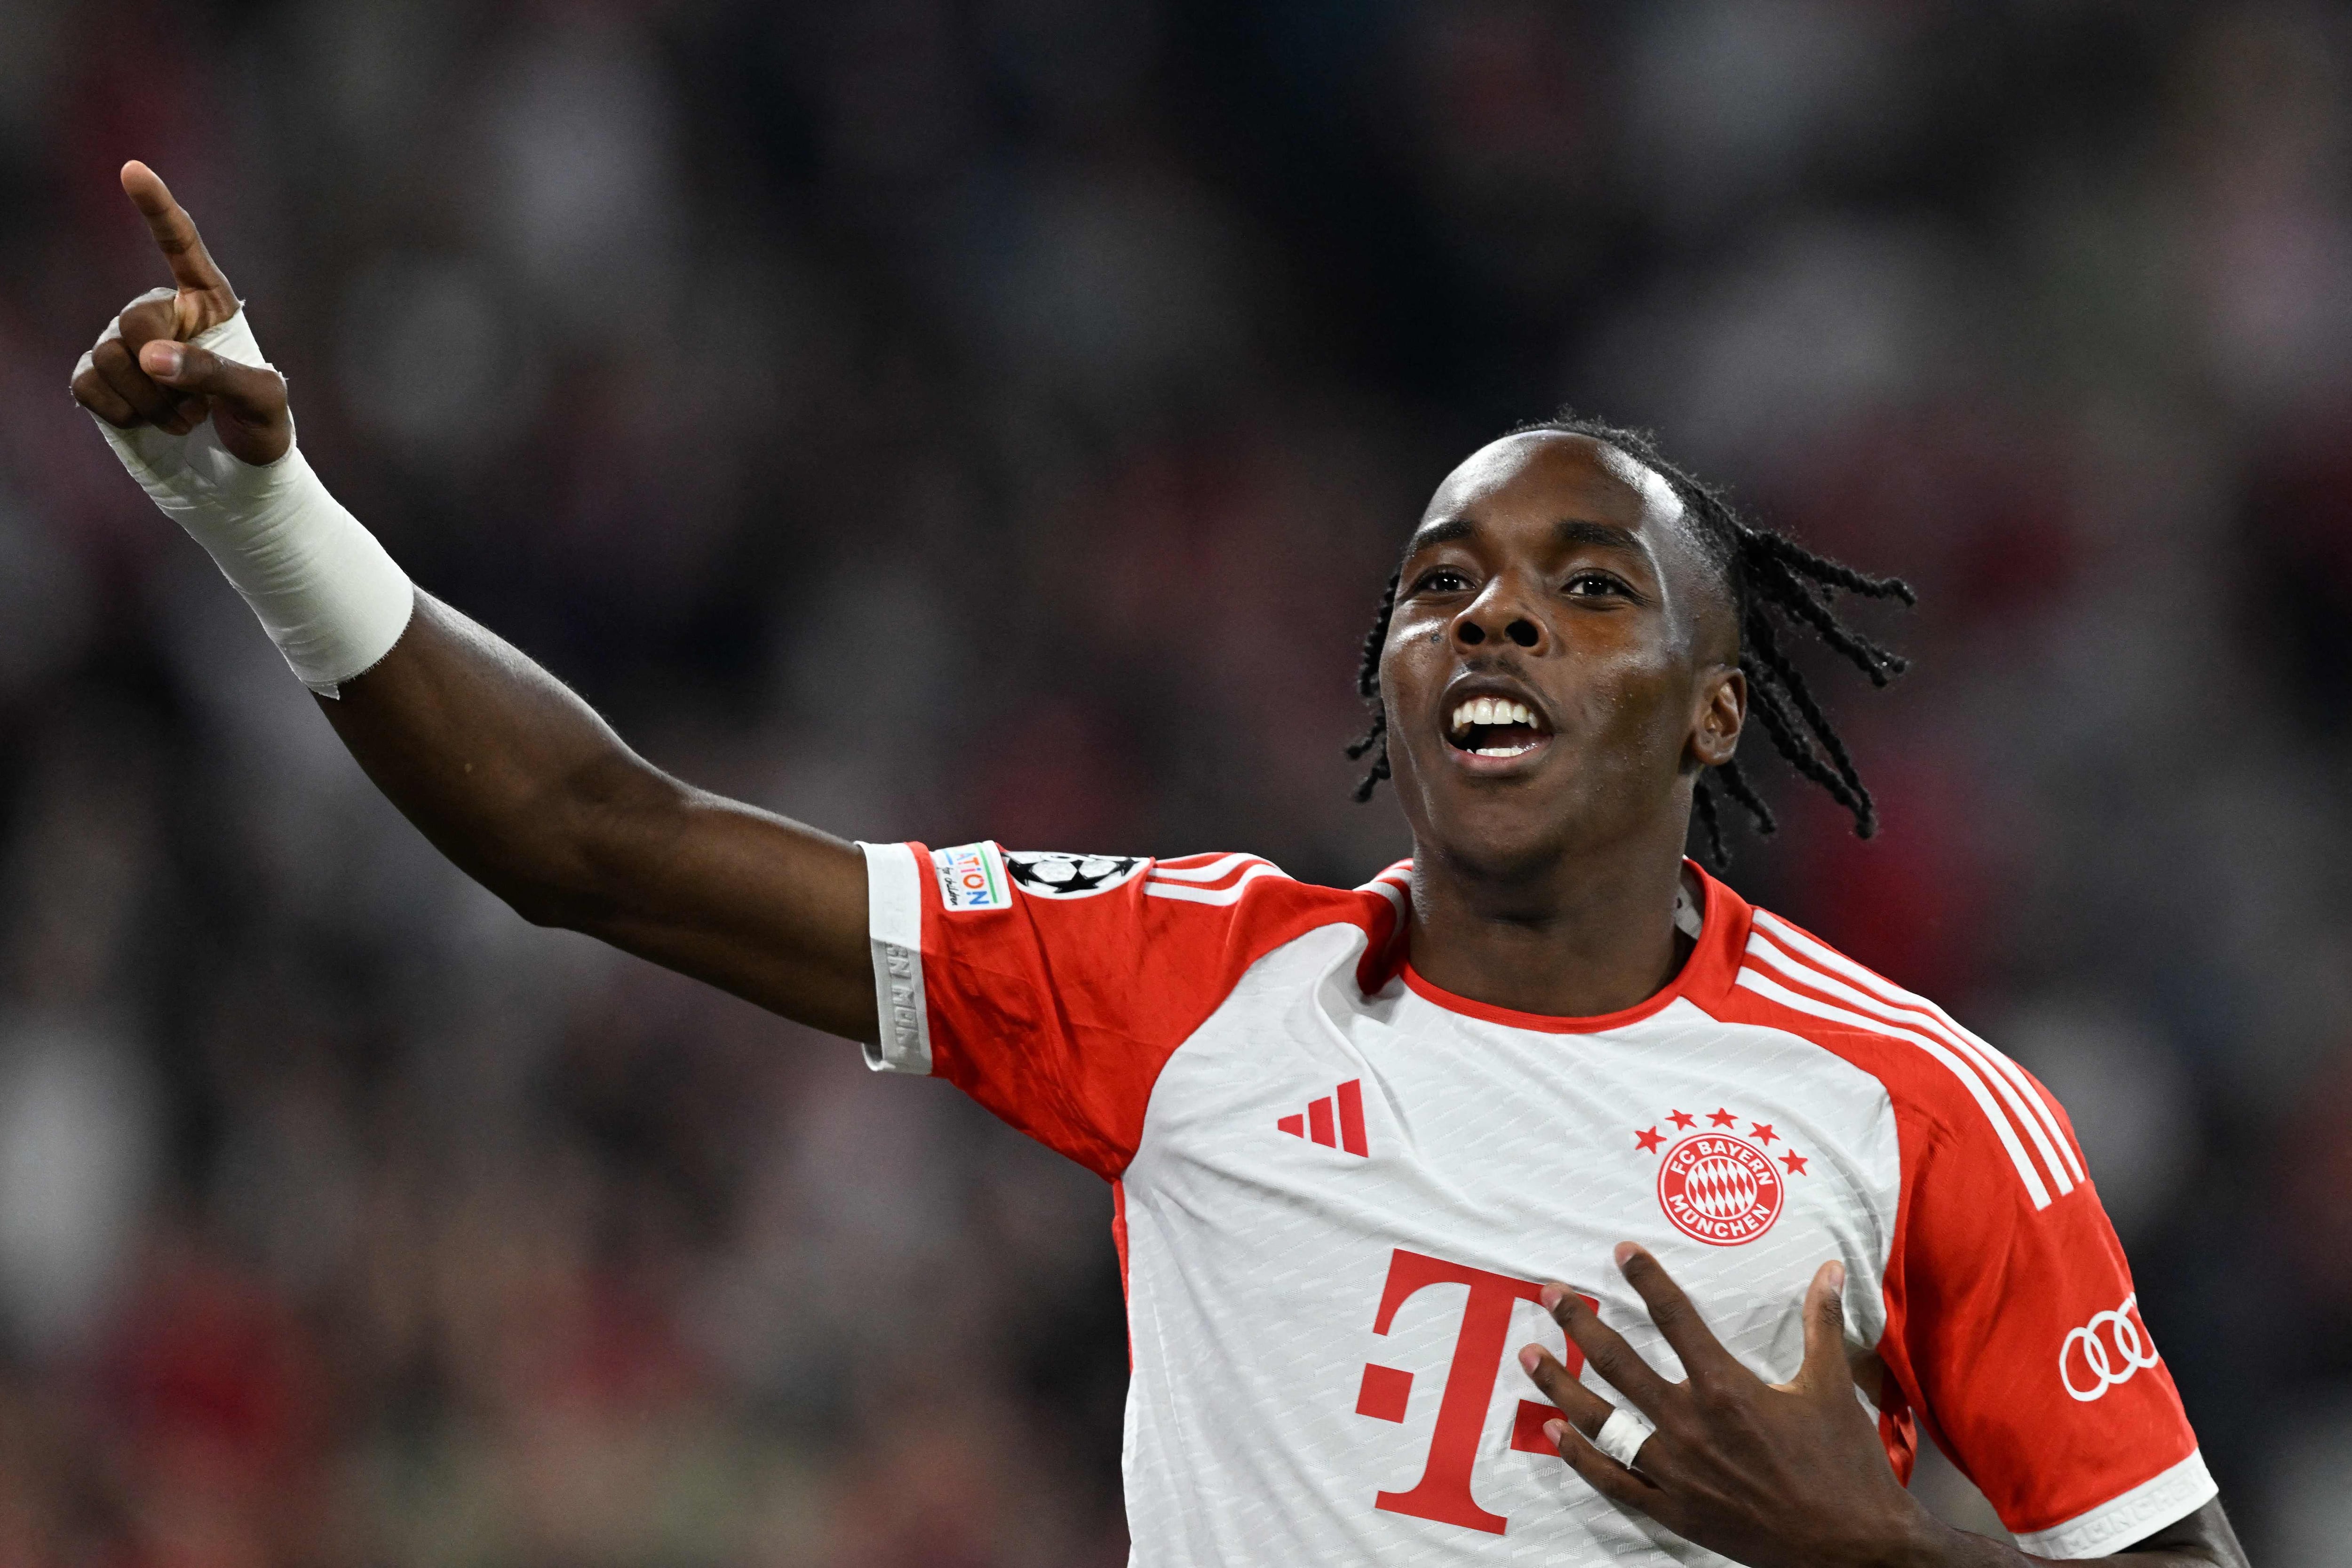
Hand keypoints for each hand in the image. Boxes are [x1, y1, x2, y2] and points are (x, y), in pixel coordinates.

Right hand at [70, 160, 290, 466]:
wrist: (239, 480)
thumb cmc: (262, 432)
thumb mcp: (261, 401)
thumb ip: (215, 373)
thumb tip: (151, 357)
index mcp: (208, 305)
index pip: (182, 247)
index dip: (157, 209)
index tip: (133, 169)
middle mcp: (162, 316)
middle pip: (133, 320)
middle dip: (161, 369)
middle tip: (196, 406)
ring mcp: (125, 347)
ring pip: (110, 357)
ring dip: (150, 401)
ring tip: (183, 419)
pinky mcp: (99, 381)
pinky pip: (88, 386)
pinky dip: (122, 414)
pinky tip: (150, 424)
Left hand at [1518, 1244, 1932, 1567]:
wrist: (1853, 1549)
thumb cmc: (1845, 1466)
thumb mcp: (1833, 1387)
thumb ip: (1821, 1323)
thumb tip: (1829, 1268)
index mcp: (1726, 1389)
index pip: (1675, 1318)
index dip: (1647, 1280)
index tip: (1621, 1252)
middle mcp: (1690, 1426)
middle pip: (1618, 1363)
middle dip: (1579, 1323)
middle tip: (1549, 1294)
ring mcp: (1675, 1472)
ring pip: (1600, 1421)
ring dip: (1560, 1385)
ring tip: (1528, 1355)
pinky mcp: (1673, 1511)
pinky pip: (1612, 1481)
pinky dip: (1578, 1456)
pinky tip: (1553, 1432)